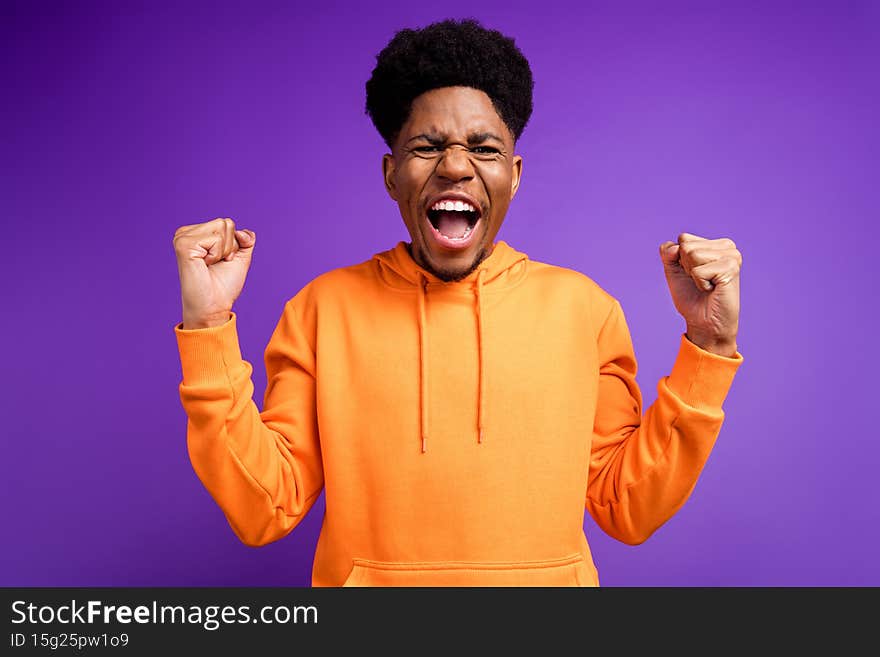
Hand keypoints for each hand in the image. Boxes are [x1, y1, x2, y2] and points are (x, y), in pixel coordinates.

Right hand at [173, 218, 255, 328]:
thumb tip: (243, 232)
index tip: (222, 261)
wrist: (215, 305)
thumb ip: (245, 239)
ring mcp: (183, 237)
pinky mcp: (183, 244)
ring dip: (224, 250)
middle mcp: (186, 233)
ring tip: (210, 264)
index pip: (227, 223)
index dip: (233, 245)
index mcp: (196, 233)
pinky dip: (217, 254)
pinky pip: (216, 238)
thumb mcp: (240, 257)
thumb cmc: (224, 285)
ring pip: (222, 227)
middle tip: (217, 263)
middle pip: (226, 223)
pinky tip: (205, 264)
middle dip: (230, 246)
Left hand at [659, 233, 741, 356]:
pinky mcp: (731, 268)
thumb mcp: (674, 271)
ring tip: (707, 285)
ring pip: (692, 254)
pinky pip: (698, 270)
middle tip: (701, 281)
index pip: (683, 238)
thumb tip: (674, 247)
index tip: (693, 274)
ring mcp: (732, 256)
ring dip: (694, 275)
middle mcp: (727, 246)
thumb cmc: (691, 297)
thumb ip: (668, 254)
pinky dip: (700, 283)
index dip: (680, 260)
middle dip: (686, 267)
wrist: (704, 323)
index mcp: (715, 244)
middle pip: (686, 245)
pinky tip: (712, 289)